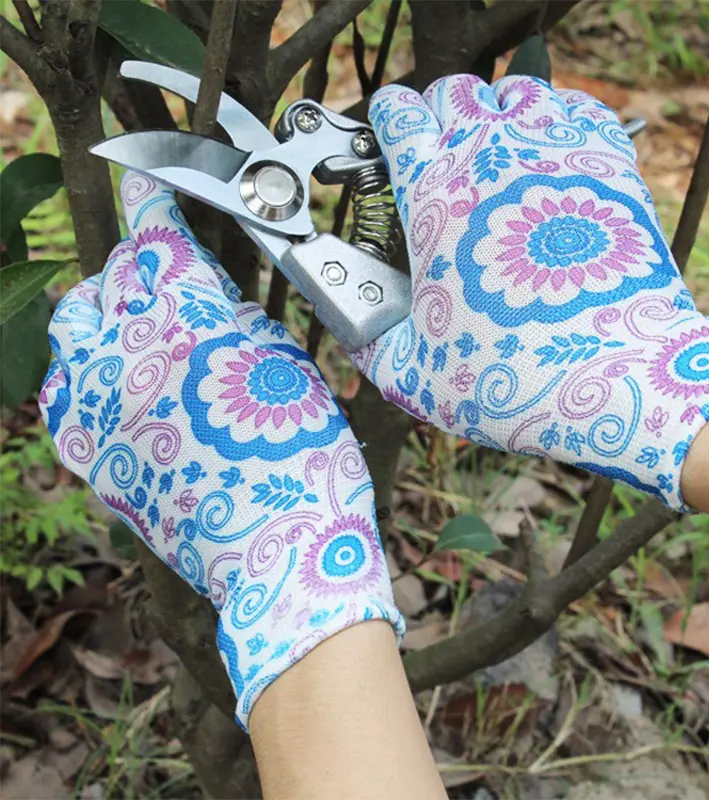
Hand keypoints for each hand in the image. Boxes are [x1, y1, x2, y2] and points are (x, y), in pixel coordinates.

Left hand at [40, 173, 402, 728]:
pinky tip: (114, 376)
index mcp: (189, 322)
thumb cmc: (306, 458)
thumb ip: (238, 315)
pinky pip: (63, 390)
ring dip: (105, 307)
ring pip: (75, 323)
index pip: (156, 237)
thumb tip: (209, 290)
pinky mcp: (91, 452)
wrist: (280, 552)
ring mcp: (102, 405)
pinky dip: (84, 368)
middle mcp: (131, 353)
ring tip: (139, 321)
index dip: (153, 196)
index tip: (150, 176)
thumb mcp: (286, 367)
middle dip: (140, 258)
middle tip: (170, 267)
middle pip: (114, 275)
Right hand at [355, 75, 708, 508]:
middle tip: (439, 150)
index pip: (398, 114)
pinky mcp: (607, 164)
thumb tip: (346, 324)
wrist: (614, 376)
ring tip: (496, 150)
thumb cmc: (513, 378)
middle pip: (453, 90)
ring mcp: (554, 153)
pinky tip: (550, 152)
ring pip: (515, 90)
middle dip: (438, 112)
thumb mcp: (413, 375)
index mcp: (433, 198)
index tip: (390, 139)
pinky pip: (576, 107)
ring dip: (496, 110)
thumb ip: (367, 342)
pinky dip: (556, 116)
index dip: (387, 119)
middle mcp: (492, 158)